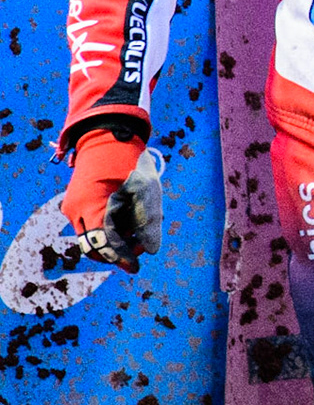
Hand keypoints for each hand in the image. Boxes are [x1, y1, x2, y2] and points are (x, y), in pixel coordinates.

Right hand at [61, 131, 161, 273]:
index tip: (136, 267)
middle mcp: (75, 211)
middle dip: (117, 251)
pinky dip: (108, 227)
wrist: (108, 137)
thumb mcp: (146, 189)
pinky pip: (90, 224)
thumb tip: (150, 250)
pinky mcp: (76, 204)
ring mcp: (73, 207)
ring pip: (92, 237)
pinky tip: (127, 217)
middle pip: (94, 246)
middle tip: (141, 245)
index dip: (120, 258)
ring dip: (113, 239)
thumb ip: (148, 221)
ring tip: (137, 226)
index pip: (102, 245)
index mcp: (90, 207)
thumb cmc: (129, 161)